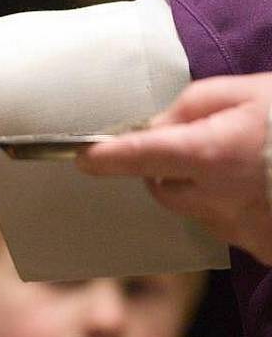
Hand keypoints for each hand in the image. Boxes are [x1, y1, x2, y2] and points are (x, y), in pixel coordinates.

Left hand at [76, 72, 271, 265]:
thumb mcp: (255, 91)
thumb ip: (197, 102)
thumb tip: (158, 123)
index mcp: (213, 151)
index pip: (141, 156)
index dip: (107, 157)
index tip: (83, 158)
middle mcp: (218, 194)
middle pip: (160, 187)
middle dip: (163, 168)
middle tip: (191, 144)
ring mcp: (237, 224)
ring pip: (187, 207)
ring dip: (191, 187)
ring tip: (234, 163)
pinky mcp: (255, 244)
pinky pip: (218, 223)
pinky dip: (222, 205)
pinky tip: (255, 187)